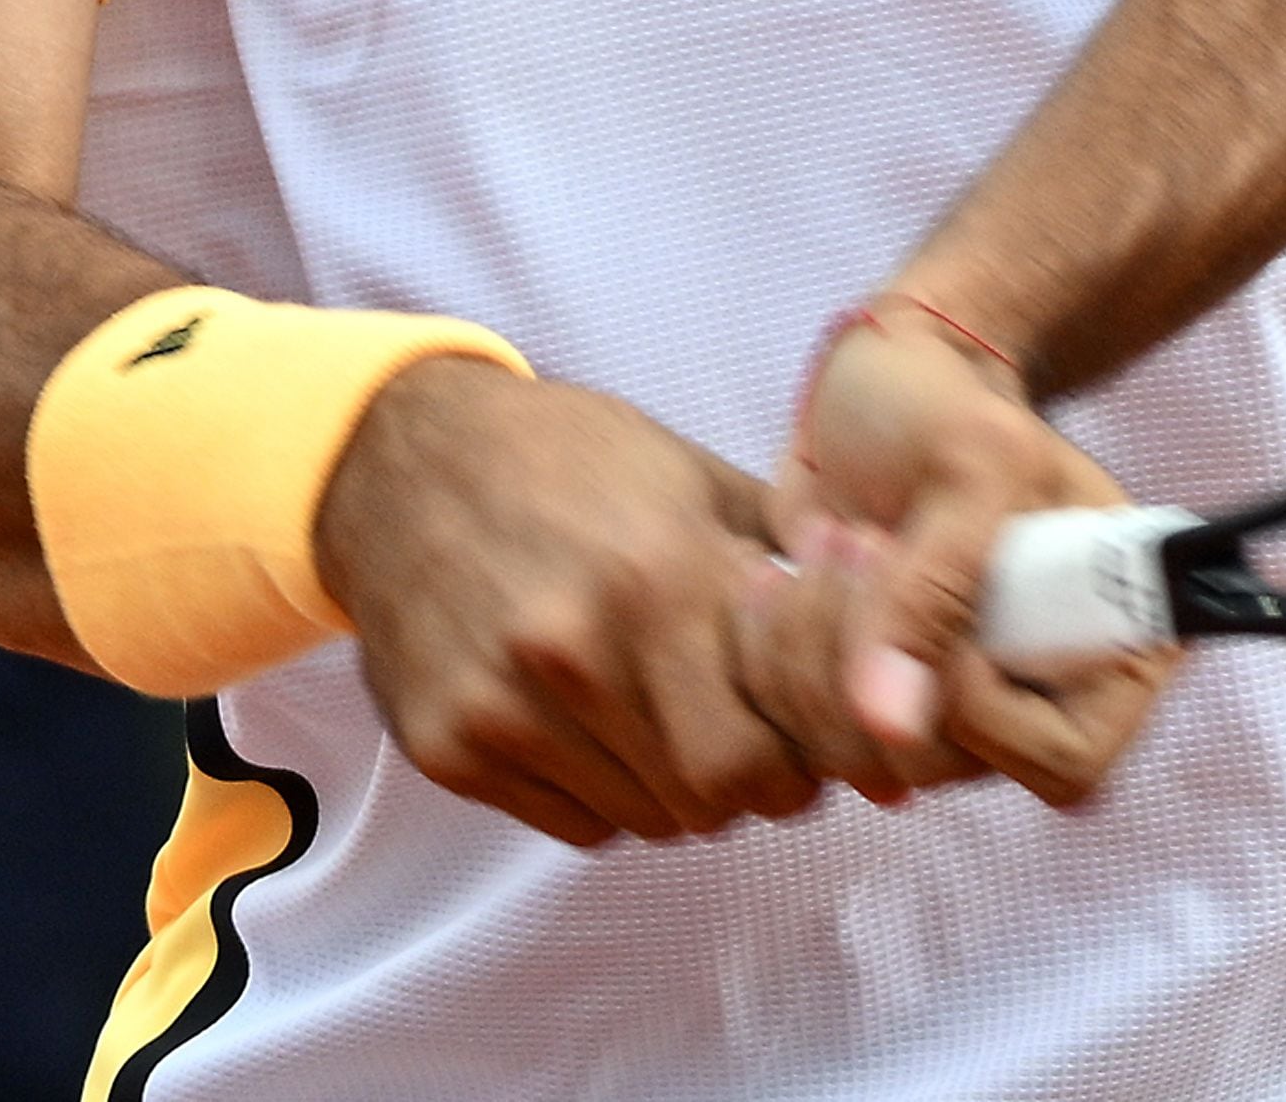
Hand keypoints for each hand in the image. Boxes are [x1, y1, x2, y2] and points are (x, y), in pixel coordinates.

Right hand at [316, 356, 831, 847]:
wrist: (396, 462)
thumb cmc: (563, 460)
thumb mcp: (688, 477)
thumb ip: (784, 563)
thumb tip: (889, 633)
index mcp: (657, 577)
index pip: (766, 753)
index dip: (803, 758)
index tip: (805, 737)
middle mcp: (575, 652)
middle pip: (707, 800)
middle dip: (748, 784)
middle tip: (747, 741)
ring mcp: (502, 707)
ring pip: (644, 820)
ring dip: (675, 788)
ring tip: (663, 715)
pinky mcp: (448, 746)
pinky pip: (571, 824)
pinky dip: (604, 795)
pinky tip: (595, 725)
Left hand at [762, 305, 1176, 808]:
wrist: (880, 385)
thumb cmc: (952, 408)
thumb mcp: (969, 464)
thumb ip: (940, 590)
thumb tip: (891, 725)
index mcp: (1114, 649)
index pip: (1066, 763)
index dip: (984, 712)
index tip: (928, 604)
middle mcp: (1035, 700)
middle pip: (946, 768)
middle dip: (875, 656)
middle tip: (859, 541)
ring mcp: (949, 712)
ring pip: (864, 761)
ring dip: (813, 651)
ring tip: (825, 542)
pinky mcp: (866, 699)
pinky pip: (804, 738)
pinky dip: (772, 659)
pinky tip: (780, 576)